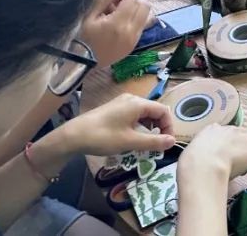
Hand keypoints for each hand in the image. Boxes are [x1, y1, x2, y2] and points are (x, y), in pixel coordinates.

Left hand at [59, 94, 175, 156]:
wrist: (73, 136)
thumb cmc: (104, 137)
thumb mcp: (130, 142)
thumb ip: (153, 142)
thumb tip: (173, 141)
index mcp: (138, 103)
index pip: (163, 111)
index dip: (169, 126)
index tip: (166, 143)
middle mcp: (132, 99)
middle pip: (154, 111)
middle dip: (158, 128)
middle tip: (156, 145)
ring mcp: (121, 103)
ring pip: (143, 114)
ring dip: (148, 128)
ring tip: (144, 144)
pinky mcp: (114, 109)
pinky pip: (133, 115)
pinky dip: (137, 127)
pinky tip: (131, 138)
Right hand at [79, 0, 153, 67]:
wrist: (81, 63)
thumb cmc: (81, 38)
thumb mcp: (89, 16)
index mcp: (119, 24)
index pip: (133, 0)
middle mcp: (131, 32)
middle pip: (145, 5)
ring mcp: (135, 40)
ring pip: (147, 15)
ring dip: (139, 5)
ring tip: (123, 3)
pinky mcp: (134, 45)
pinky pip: (142, 25)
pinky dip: (137, 15)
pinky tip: (123, 15)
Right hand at [179, 124, 246, 179]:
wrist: (204, 167)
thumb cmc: (192, 163)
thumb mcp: (191, 152)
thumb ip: (200, 151)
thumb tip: (202, 158)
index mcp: (212, 129)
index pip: (225, 132)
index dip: (226, 144)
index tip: (223, 155)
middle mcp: (230, 130)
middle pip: (242, 132)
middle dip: (242, 143)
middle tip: (237, 159)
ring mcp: (244, 138)